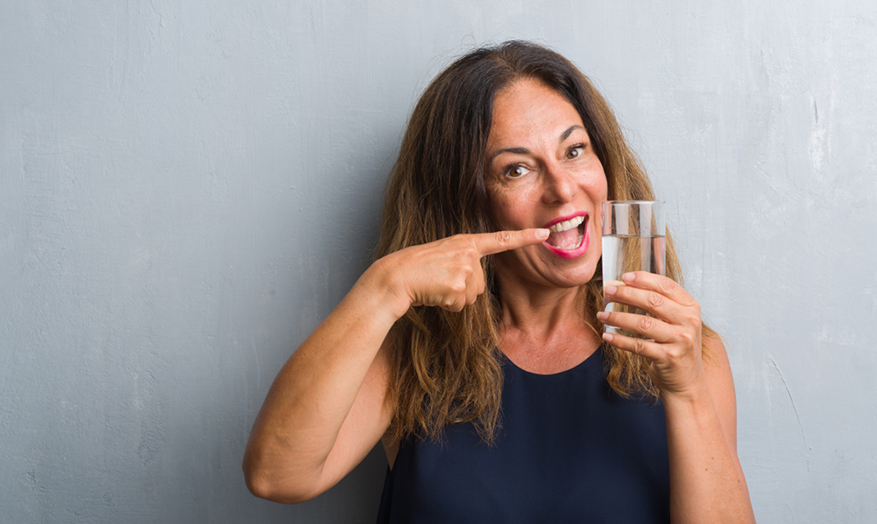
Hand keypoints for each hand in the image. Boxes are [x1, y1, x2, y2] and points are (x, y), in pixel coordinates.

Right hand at [378, 229, 548, 313]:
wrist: (396, 277)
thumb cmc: (415, 270)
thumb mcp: (442, 258)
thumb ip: (463, 264)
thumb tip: (471, 288)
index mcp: (465, 242)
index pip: (500, 239)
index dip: (524, 238)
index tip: (544, 234)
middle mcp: (468, 253)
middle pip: (480, 285)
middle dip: (461, 291)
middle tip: (439, 282)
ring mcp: (464, 268)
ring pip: (471, 297)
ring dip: (454, 299)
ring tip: (435, 286)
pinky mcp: (458, 285)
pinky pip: (461, 305)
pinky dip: (447, 305)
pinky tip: (433, 294)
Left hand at [597, 271, 704, 395]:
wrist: (687, 381)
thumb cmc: (677, 347)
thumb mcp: (677, 322)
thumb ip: (661, 304)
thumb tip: (628, 286)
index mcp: (691, 308)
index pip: (666, 285)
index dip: (644, 279)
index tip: (624, 277)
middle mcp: (689, 322)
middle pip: (653, 301)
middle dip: (626, 294)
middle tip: (608, 292)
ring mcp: (680, 340)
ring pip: (643, 323)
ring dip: (618, 318)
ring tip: (602, 315)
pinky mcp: (668, 357)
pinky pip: (638, 345)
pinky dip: (619, 340)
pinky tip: (607, 336)